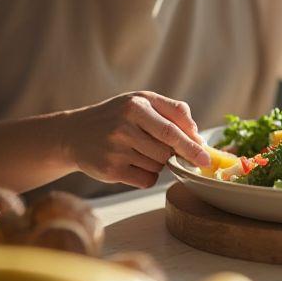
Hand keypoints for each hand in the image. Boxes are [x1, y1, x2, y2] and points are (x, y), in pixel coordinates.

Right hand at [59, 91, 210, 188]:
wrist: (74, 134)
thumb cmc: (117, 116)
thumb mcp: (142, 101)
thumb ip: (173, 111)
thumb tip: (197, 135)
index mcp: (135, 105)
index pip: (171, 130)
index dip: (192, 145)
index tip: (207, 157)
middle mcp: (124, 126)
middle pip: (166, 151)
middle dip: (175, 154)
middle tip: (180, 155)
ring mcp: (115, 149)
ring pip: (158, 166)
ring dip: (157, 163)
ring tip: (138, 150)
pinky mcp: (110, 170)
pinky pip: (146, 180)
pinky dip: (146, 176)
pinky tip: (131, 164)